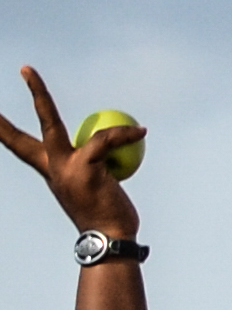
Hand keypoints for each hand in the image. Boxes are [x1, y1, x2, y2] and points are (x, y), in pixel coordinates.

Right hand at [0, 67, 140, 237]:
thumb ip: (95, 168)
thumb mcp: (96, 189)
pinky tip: (141, 132)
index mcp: (52, 172)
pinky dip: (123, 135)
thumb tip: (110, 153)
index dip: (5, 128)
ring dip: (71, 109)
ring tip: (84, 94)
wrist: (111, 240)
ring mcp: (65, 167)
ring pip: (55, 124)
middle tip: (26, 68)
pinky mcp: (84, 168)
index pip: (23, 146)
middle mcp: (53, 168)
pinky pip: (103, 141)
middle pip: (31, 128)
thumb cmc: (108, 220)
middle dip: (31, 96)